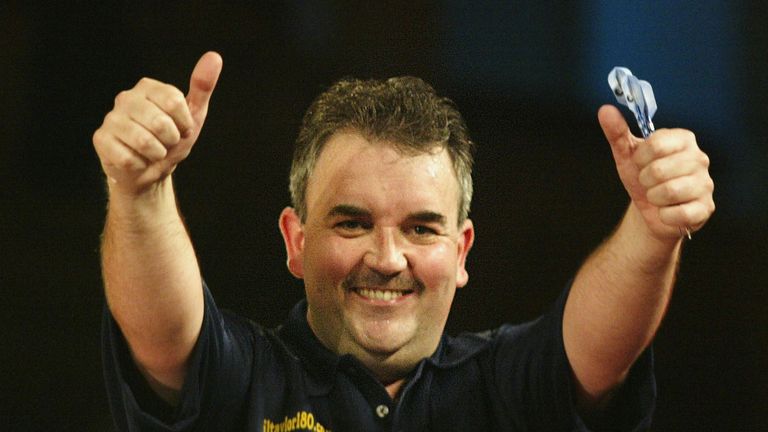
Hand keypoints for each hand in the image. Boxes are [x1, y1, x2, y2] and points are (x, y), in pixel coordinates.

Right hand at [93, 52, 222, 195]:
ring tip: (153, 152)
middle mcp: (126, 98)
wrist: (150, 171)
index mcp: (148, 87)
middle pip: (160, 123)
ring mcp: (111, 118)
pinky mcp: (101, 139)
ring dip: (157, 154)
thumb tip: (214, 57)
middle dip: (171, 140)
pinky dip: (140, 165)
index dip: (184, 124)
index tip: (181, 129)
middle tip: (166, 142)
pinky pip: (128, 158)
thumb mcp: (193, 115)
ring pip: (144, 142)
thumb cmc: (171, 140)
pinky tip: (137, 160)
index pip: (175, 102)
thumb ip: (202, 87)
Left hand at [598, 105, 714, 240]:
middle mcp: (699, 159)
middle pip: (659, 170)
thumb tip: (605, 110)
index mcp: (683, 140)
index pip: (656, 144)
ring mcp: (705, 184)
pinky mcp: (705, 208)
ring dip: (653, 197)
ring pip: (669, 191)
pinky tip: (667, 210)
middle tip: (648, 182)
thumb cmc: (643, 177)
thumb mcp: (627, 154)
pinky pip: (678, 214)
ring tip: (657, 195)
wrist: (650, 209)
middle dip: (644, 180)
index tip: (640, 163)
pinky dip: (664, 215)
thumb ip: (617, 132)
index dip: (640, 158)